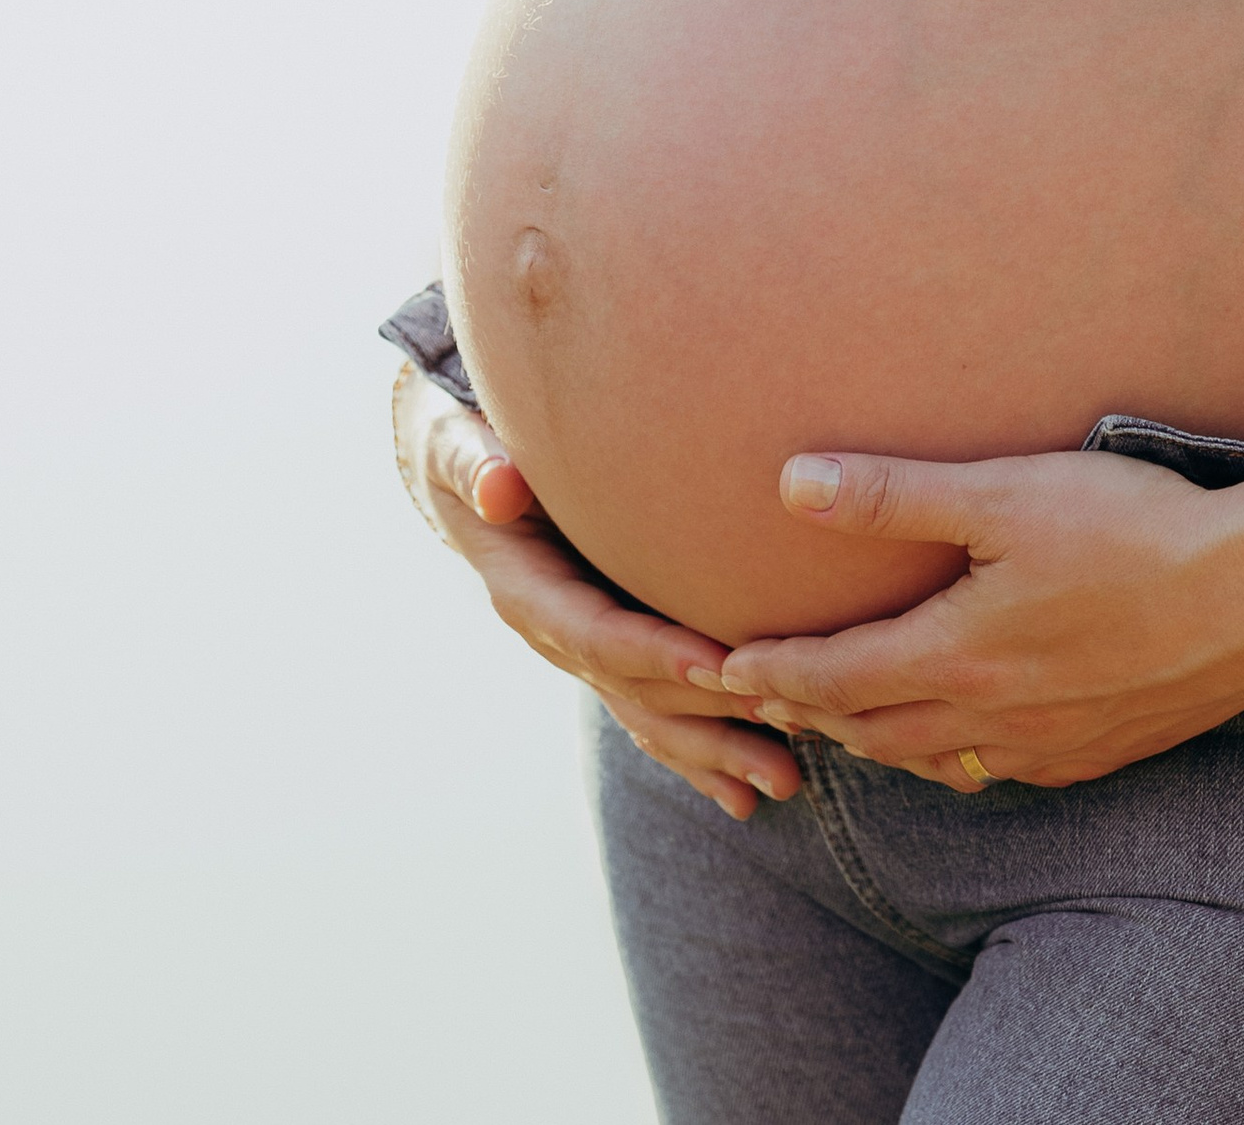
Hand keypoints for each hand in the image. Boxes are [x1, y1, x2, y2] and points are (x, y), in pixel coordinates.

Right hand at [390, 363, 797, 820]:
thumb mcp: (459, 448)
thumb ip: (474, 463)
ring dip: (718, 751)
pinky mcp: (614, 655)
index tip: (718, 664)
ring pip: (654, 716)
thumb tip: (498, 489)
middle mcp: (559, 638)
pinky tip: (746, 795)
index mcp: (528, 596)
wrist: (468, 477)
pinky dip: (700, 752)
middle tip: (784, 735)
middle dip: (709, 717)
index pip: (597, 634)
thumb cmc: (471, 453)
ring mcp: (588, 655)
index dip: (654, 653)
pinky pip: (655, 712)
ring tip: (784, 784)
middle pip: (639, 691)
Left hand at [709, 443, 1243, 792]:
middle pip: (873, 728)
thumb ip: (892, 494)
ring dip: (879, 739)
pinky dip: (956, 757)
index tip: (720, 666)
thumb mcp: (1005, 493)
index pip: (833, 675)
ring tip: (847, 718)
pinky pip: (1000, 772)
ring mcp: (1049, 744)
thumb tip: (789, 484)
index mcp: (957, 656)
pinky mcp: (1100, 751)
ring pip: (935, 760)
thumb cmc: (1134, 529)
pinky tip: (963, 738)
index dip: (770, 671)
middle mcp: (991, 718)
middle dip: (809, 710)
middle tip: (761, 696)